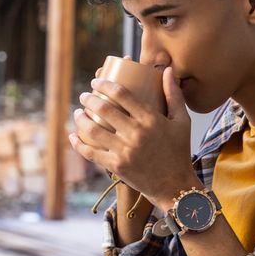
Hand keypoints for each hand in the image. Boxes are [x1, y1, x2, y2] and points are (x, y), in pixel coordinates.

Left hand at [68, 66, 198, 209]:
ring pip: (94, 130)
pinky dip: (78, 143)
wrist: (174, 185)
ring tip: (78, 112)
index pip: (122, 94)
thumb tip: (166, 69)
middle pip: (105, 109)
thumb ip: (173, 94)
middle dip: (89, 99)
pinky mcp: (116, 166)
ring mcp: (125, 151)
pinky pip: (91, 152)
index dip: (105, 85)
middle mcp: (137, 134)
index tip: (96, 81)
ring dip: (81, 119)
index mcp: (152, 119)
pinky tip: (72, 135)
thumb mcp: (182, 121)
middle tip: (84, 96)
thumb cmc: (178, 150)